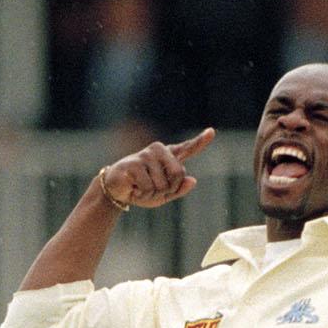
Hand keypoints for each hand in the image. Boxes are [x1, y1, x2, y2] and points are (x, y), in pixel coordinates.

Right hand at [99, 128, 215, 210]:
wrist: (116, 190)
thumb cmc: (141, 190)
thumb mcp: (163, 196)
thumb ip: (179, 190)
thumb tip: (193, 180)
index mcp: (168, 156)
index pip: (187, 148)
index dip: (200, 141)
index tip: (212, 132)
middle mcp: (159, 151)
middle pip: (178, 174)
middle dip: (168, 189)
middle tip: (153, 190)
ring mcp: (146, 155)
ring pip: (162, 184)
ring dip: (152, 194)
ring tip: (141, 188)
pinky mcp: (134, 163)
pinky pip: (148, 187)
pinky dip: (142, 195)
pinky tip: (134, 189)